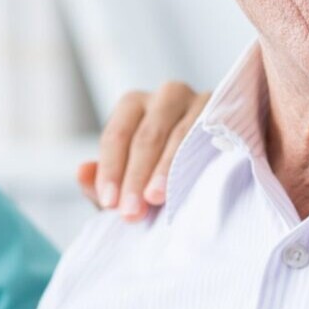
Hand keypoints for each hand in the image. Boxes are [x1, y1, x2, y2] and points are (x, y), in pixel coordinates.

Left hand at [77, 82, 209, 221]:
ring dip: (166, 170)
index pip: (117, 135)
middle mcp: (166, 95)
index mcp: (133, 105)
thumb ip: (100, 182)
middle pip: (147, 136)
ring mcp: (200, 101)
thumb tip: (82, 172)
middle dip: (136, 176)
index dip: (110, 170)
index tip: (109, 203)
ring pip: (180, 135)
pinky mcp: (227, 115)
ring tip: (155, 199)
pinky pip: (211, 136)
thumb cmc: (156, 176)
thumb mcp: (126, 182)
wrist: (210, 170)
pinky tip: (193, 184)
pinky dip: (199, 160)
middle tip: (131, 212)